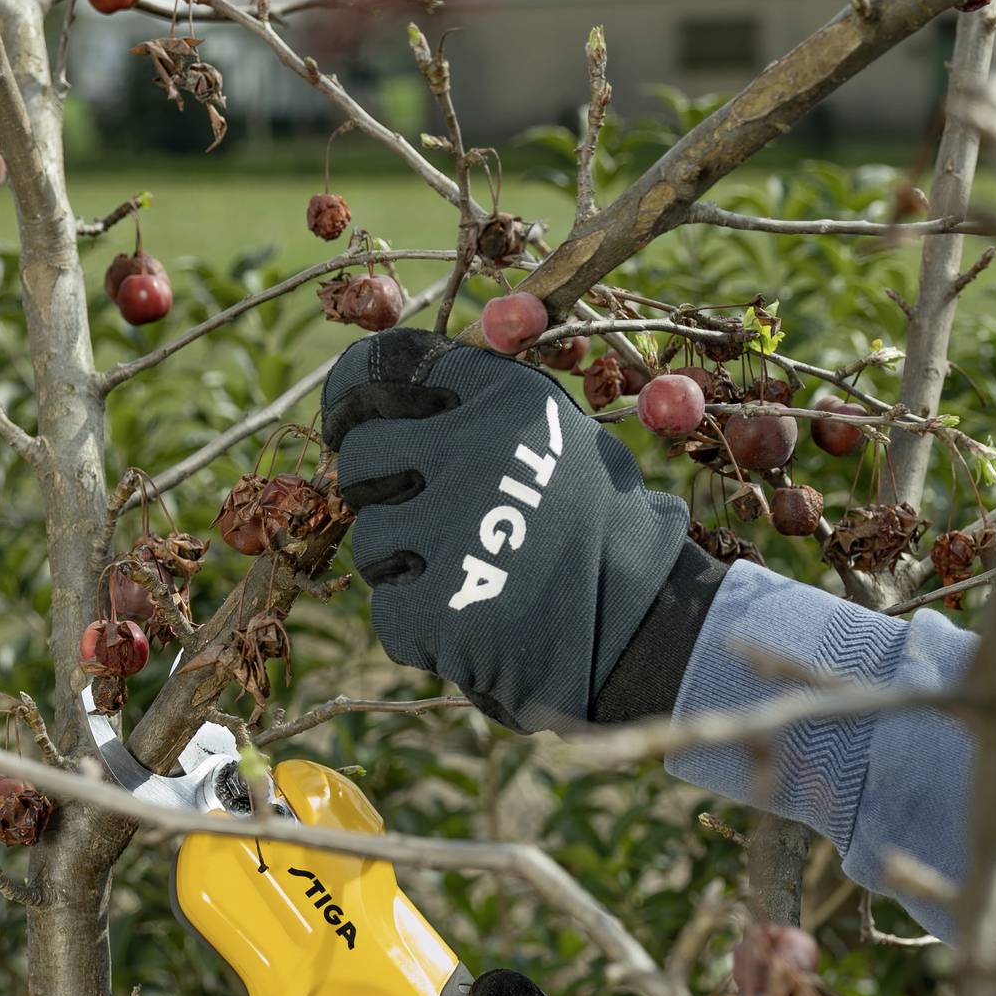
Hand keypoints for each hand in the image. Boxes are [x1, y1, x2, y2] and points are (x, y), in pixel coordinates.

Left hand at [321, 326, 692, 732]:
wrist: (643, 626)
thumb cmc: (597, 528)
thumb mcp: (558, 436)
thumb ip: (480, 407)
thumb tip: (380, 388)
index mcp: (504, 399)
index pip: (384, 369)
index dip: (356, 401)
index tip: (353, 426)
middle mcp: (474, 452)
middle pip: (361, 454)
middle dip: (377, 489)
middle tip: (418, 517)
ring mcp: (456, 532)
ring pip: (370, 539)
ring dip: (402, 563)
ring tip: (466, 574)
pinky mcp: (442, 609)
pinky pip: (389, 609)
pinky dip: (421, 623)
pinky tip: (471, 618)